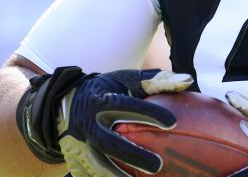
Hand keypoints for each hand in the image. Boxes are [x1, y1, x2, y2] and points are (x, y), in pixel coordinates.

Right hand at [16, 66, 192, 176]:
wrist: (60, 104)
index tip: (172, 122)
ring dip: (115, 175)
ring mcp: (78, 144)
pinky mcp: (74, 159)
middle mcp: (88, 123)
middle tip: (157, 165)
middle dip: (132, 155)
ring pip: (96, 163)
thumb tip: (187, 82)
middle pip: (109, 143)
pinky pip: (88, 174)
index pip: (127, 106)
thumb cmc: (105, 90)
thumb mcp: (125, 79)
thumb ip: (155, 81)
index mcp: (102, 100)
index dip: (150, 114)